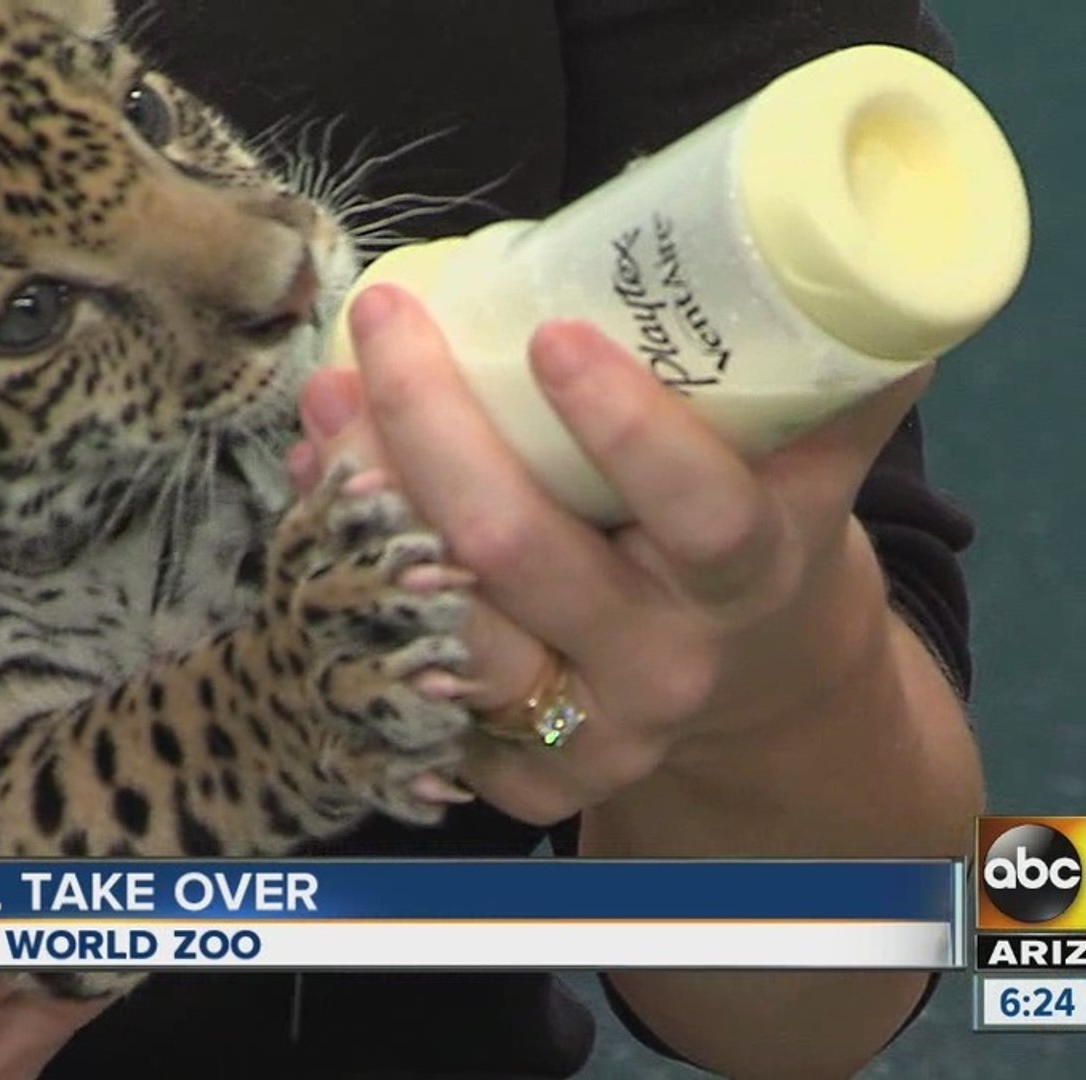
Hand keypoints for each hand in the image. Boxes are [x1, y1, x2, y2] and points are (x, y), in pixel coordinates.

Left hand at [291, 285, 927, 824]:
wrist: (747, 690)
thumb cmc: (757, 544)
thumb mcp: (809, 474)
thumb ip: (827, 381)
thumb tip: (855, 258)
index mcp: (749, 576)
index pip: (697, 509)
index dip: (625, 425)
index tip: (555, 334)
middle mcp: (663, 665)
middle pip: (517, 551)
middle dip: (431, 426)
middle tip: (386, 321)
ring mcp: (584, 732)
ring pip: (441, 617)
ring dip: (366, 496)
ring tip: (330, 396)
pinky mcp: (517, 776)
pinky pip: (408, 676)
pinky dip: (348, 574)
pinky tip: (323, 490)